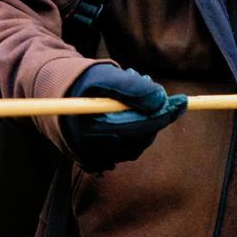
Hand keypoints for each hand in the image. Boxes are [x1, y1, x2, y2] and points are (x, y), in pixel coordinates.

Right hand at [60, 64, 185, 172]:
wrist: (54, 98)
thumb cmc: (80, 82)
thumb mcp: (104, 75)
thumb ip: (131, 86)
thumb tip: (160, 100)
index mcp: (90, 128)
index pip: (138, 127)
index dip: (164, 114)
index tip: (182, 100)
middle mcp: (91, 149)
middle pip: (140, 138)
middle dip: (154, 113)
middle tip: (150, 86)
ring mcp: (94, 158)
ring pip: (137, 143)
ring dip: (144, 119)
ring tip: (132, 93)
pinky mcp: (97, 161)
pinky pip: (129, 148)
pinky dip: (136, 128)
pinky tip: (126, 110)